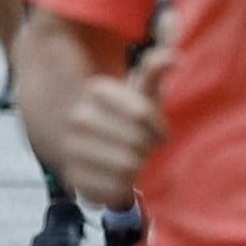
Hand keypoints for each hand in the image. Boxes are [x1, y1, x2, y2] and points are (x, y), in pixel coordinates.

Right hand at [54, 54, 166, 207]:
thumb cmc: (127, 117)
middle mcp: (78, 117)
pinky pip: (115, 188)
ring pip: (128, 166)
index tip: (158, 132)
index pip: (142, 113)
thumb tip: (173, 57)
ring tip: (134, 162)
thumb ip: (155, 73)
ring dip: (139, 167)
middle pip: (137, 141)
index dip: (158, 127)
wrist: (92, 146)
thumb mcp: (142, 93)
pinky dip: (125, 187)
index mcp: (96, 90)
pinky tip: (121, 178)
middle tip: (145, 149)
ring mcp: (72, 147)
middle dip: (148, 148)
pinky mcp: (73, 177)